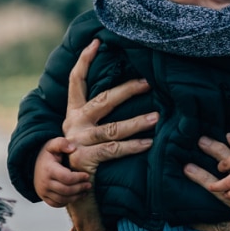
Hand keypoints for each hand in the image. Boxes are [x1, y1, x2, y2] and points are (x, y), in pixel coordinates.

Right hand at [34, 136, 89, 207]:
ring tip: (85, 191)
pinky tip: (75, 196)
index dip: (79, 178)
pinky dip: (67, 202)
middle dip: (80, 188)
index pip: (66, 178)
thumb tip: (72, 148)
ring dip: (76, 197)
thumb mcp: (52, 144)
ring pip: (62, 199)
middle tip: (89, 185)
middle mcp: (44, 183)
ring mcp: (43, 191)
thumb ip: (62, 143)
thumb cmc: (47, 154)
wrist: (32, 164)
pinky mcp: (43, 197)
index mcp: (48, 170)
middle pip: (66, 190)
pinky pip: (56, 204)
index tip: (87, 176)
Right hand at [63, 39, 155, 174]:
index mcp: (74, 112)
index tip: (96, 42)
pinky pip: (114, 149)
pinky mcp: (85, 158)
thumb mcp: (87, 132)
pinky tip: (149, 143)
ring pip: (113, 128)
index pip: (76, 80)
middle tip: (149, 83)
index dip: (84, 60)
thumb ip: (98, 114)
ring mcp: (78, 141)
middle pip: (103, 100)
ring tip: (157, 118)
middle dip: (127, 90)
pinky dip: (133, 146)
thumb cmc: (88, 156)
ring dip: (137, 122)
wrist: (72, 188)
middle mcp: (74, 123)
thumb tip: (126, 90)